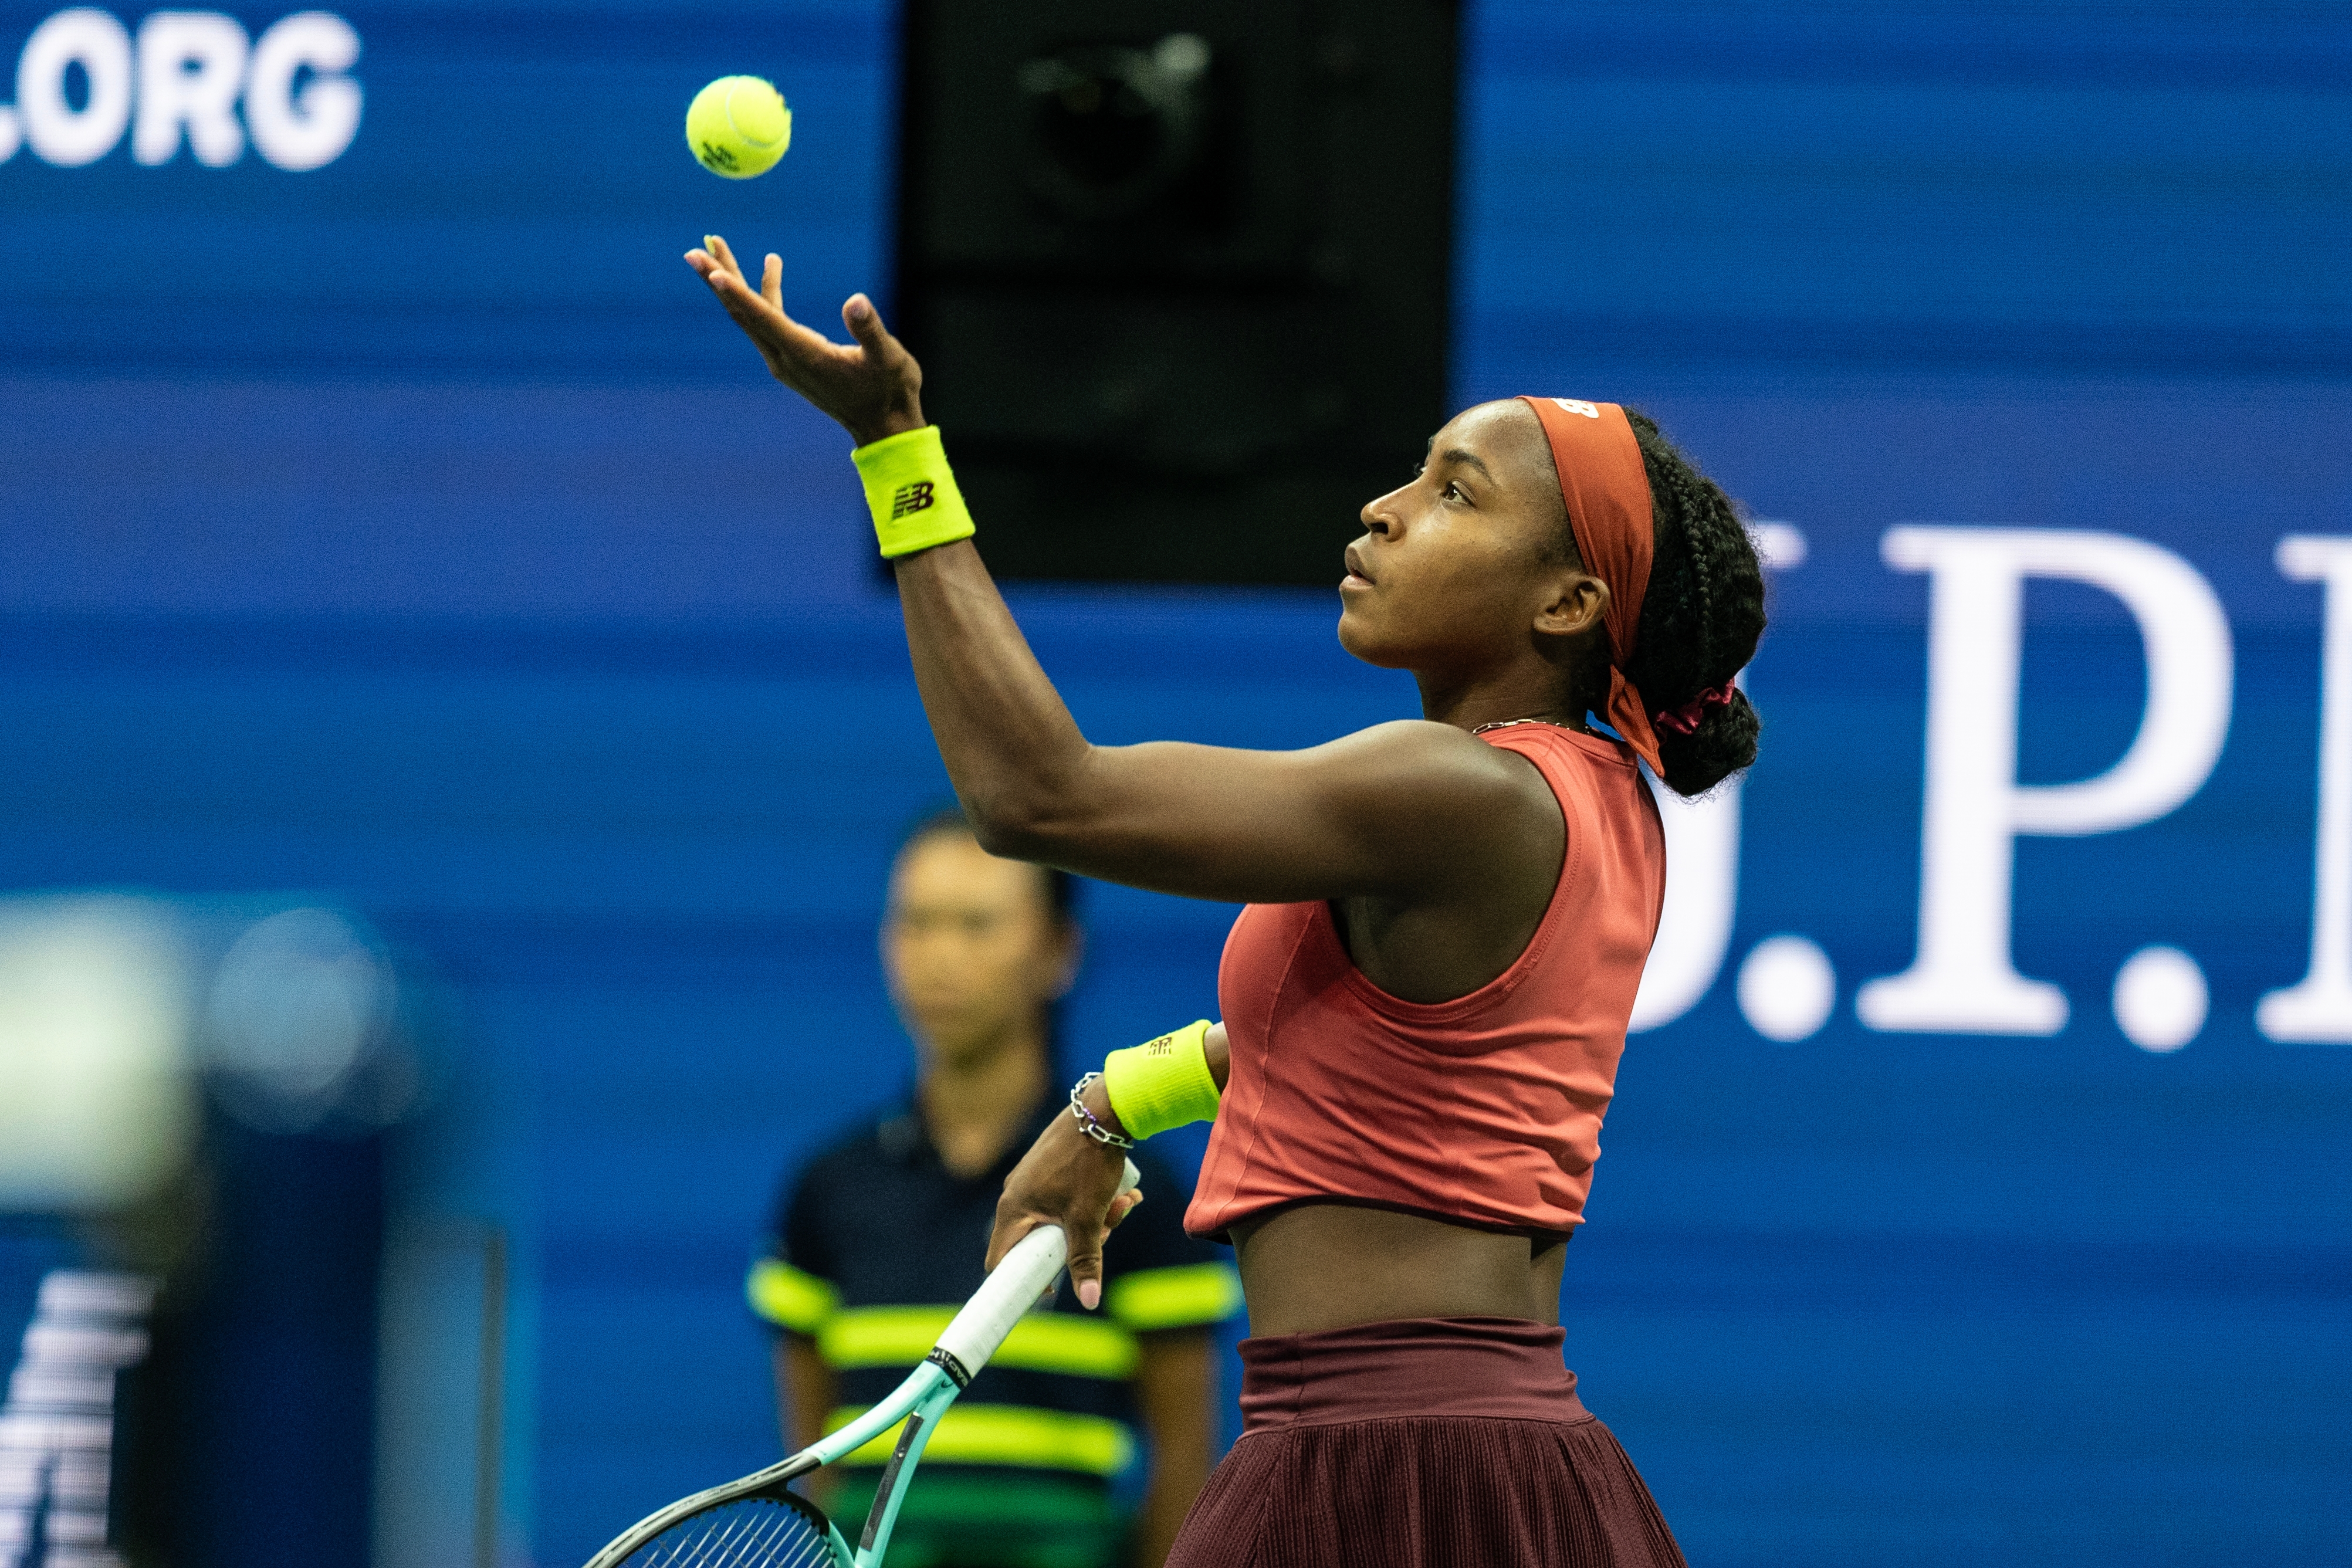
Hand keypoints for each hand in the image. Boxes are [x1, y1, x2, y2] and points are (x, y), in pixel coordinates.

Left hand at [684, 234, 925, 446]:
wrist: (884, 425)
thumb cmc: (890, 391)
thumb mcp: (890, 358)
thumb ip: (870, 330)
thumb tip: (856, 301)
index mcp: (805, 355)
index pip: (763, 319)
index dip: (738, 293)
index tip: (711, 270)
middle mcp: (785, 358)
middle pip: (742, 313)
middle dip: (718, 279)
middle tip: (693, 249)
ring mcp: (785, 360)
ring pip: (750, 316)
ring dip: (733, 282)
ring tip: (716, 247)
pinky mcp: (791, 359)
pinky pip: (767, 321)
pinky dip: (763, 294)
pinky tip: (771, 268)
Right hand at [988, 1091, 1143, 1310]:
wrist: (1104, 1109)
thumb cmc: (1089, 1162)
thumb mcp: (1089, 1217)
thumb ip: (1085, 1260)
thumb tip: (1088, 1302)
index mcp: (1013, 1208)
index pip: (1002, 1260)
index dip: (1023, 1280)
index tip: (1053, 1288)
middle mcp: (1018, 1193)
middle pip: (1042, 1240)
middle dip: (1081, 1241)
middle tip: (1107, 1231)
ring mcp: (1034, 1179)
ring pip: (1063, 1218)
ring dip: (1098, 1219)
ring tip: (1126, 1203)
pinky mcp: (1052, 1168)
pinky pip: (1070, 1198)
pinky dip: (1096, 1201)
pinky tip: (1127, 1193)